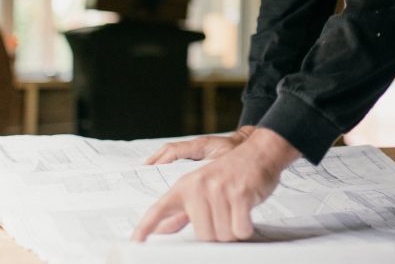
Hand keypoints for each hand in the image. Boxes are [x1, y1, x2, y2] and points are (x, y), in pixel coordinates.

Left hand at [132, 128, 299, 241]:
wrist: (260, 152)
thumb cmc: (232, 172)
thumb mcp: (203, 188)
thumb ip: (181, 212)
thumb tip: (162, 229)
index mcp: (186, 185)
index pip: (160, 209)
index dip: (145, 227)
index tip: (134, 242)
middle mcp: (199, 186)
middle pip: (203, 235)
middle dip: (218, 232)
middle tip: (226, 214)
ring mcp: (219, 189)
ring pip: (223, 235)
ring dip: (233, 229)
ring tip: (236, 209)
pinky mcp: (239, 193)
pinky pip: (240, 230)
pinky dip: (245, 228)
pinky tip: (246, 212)